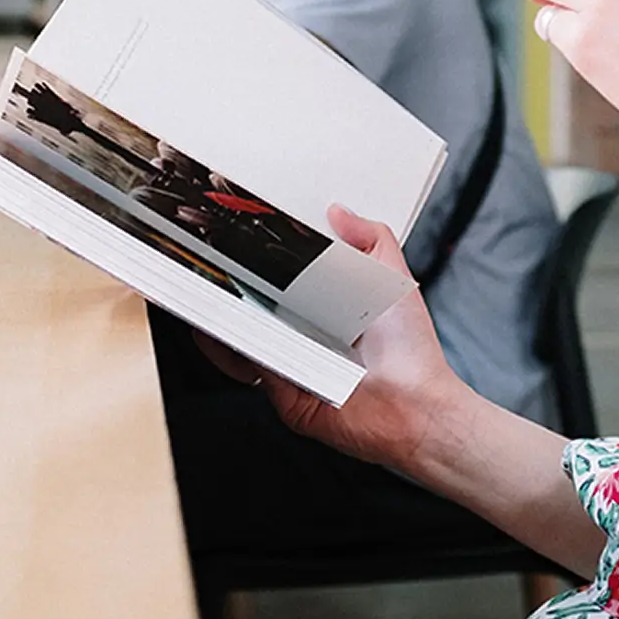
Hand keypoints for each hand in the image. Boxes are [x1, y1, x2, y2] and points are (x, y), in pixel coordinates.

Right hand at [198, 206, 469, 469]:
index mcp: (326, 305)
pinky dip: (223, 345)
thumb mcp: (395, 278)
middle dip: (229, 278)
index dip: (259, 257)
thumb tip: (338, 211)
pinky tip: (214, 323)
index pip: (281, 275)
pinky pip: (243, 364)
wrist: (414, 407)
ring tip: (203, 282)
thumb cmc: (410, 350)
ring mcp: (288, 360)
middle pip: (252, 301)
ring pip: (239, 331)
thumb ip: (371, 239)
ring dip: (218, 309)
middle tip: (210, 254)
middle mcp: (303, 332)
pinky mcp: (278, 390)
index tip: (238, 235)